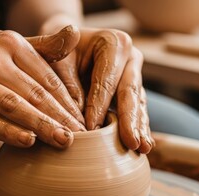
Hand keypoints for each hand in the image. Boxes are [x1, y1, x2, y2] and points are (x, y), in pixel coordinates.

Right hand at [0, 26, 85, 147]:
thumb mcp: (8, 44)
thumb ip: (43, 46)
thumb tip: (76, 32)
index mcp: (10, 43)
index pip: (47, 77)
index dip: (69, 100)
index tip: (84, 118)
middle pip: (35, 93)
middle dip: (61, 116)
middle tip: (83, 134)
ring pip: (14, 106)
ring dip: (41, 126)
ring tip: (64, 141)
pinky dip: (8, 131)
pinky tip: (29, 141)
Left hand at [43, 26, 153, 152]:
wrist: (67, 49)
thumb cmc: (58, 53)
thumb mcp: (56, 60)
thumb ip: (65, 83)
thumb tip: (77, 116)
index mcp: (114, 43)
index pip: (105, 80)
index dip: (98, 106)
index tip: (91, 129)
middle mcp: (130, 58)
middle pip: (130, 92)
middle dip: (130, 120)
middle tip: (132, 143)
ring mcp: (135, 75)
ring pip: (138, 105)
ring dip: (139, 128)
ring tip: (142, 149)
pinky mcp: (134, 92)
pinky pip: (137, 112)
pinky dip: (137, 130)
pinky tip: (142, 148)